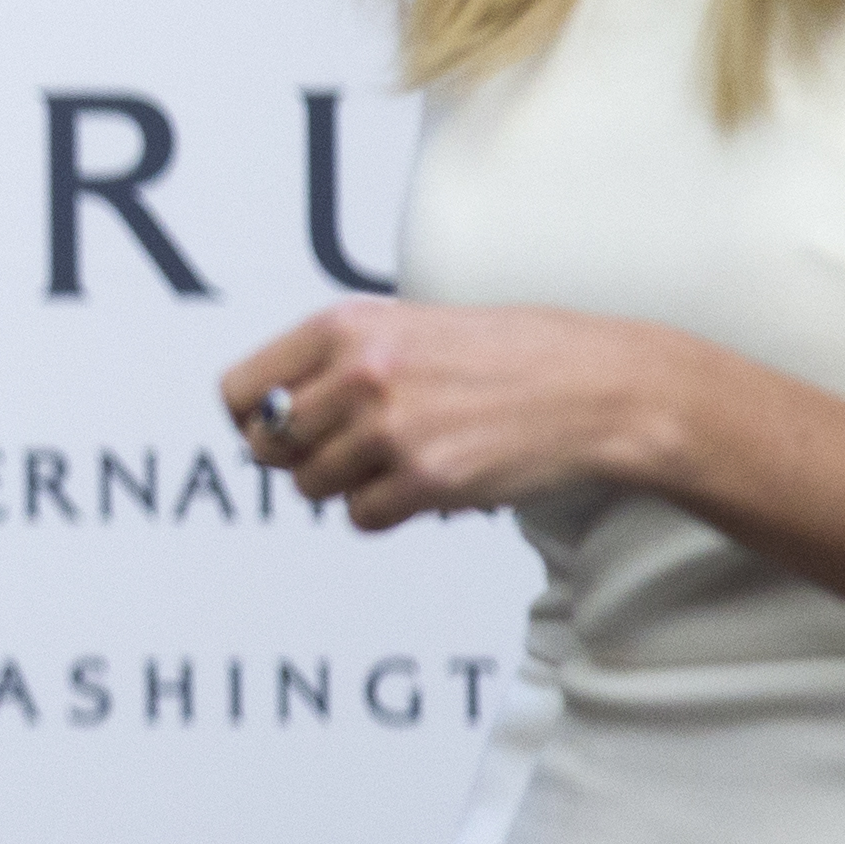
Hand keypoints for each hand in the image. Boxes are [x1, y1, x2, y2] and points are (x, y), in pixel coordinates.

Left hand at [222, 298, 693, 529]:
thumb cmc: (515, 355)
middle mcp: (359, 372)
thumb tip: (263, 416)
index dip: (250, 420)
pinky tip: (426, 481)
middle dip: (303, 456)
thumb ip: (337, 361)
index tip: (273, 430)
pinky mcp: (425, 479)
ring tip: (404, 456)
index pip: (240, 392)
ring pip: (312, 487)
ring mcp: (390, 427)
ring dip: (350, 483)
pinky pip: (361, 517)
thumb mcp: (410, 326)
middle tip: (351, 449)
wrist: (604, 387)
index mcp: (346, 325)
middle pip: (269, 446)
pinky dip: (387, 510)